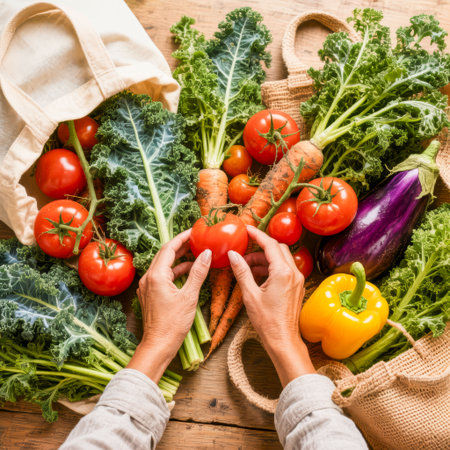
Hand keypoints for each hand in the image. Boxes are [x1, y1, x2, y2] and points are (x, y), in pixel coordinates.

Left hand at [127, 229, 210, 381]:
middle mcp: (148, 278)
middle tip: (196, 240)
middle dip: (181, 246)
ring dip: (179, 259)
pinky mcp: (150, 293)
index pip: (169, 248)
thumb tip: (206, 254)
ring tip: (195, 253)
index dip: (182, 237)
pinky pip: (162, 275)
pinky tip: (188, 271)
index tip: (194, 231)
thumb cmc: (173, 324)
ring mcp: (147, 286)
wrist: (158, 345)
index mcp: (156, 276)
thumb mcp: (189, 296)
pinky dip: (175, 271)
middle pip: (165, 255)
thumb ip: (198, 273)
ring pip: (164, 265)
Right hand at [228, 226, 314, 386]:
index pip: (270, 245)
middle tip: (245, 248)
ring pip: (281, 259)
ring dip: (264, 258)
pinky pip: (284, 269)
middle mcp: (294, 273)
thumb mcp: (250, 295)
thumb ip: (242, 272)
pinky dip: (270, 267)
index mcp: (283, 273)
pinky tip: (257, 275)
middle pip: (278, 249)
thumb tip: (233, 255)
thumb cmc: (267, 321)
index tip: (246, 229)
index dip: (257, 235)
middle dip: (261, 246)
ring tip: (246, 265)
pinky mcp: (296, 287)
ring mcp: (297, 280)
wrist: (283, 340)